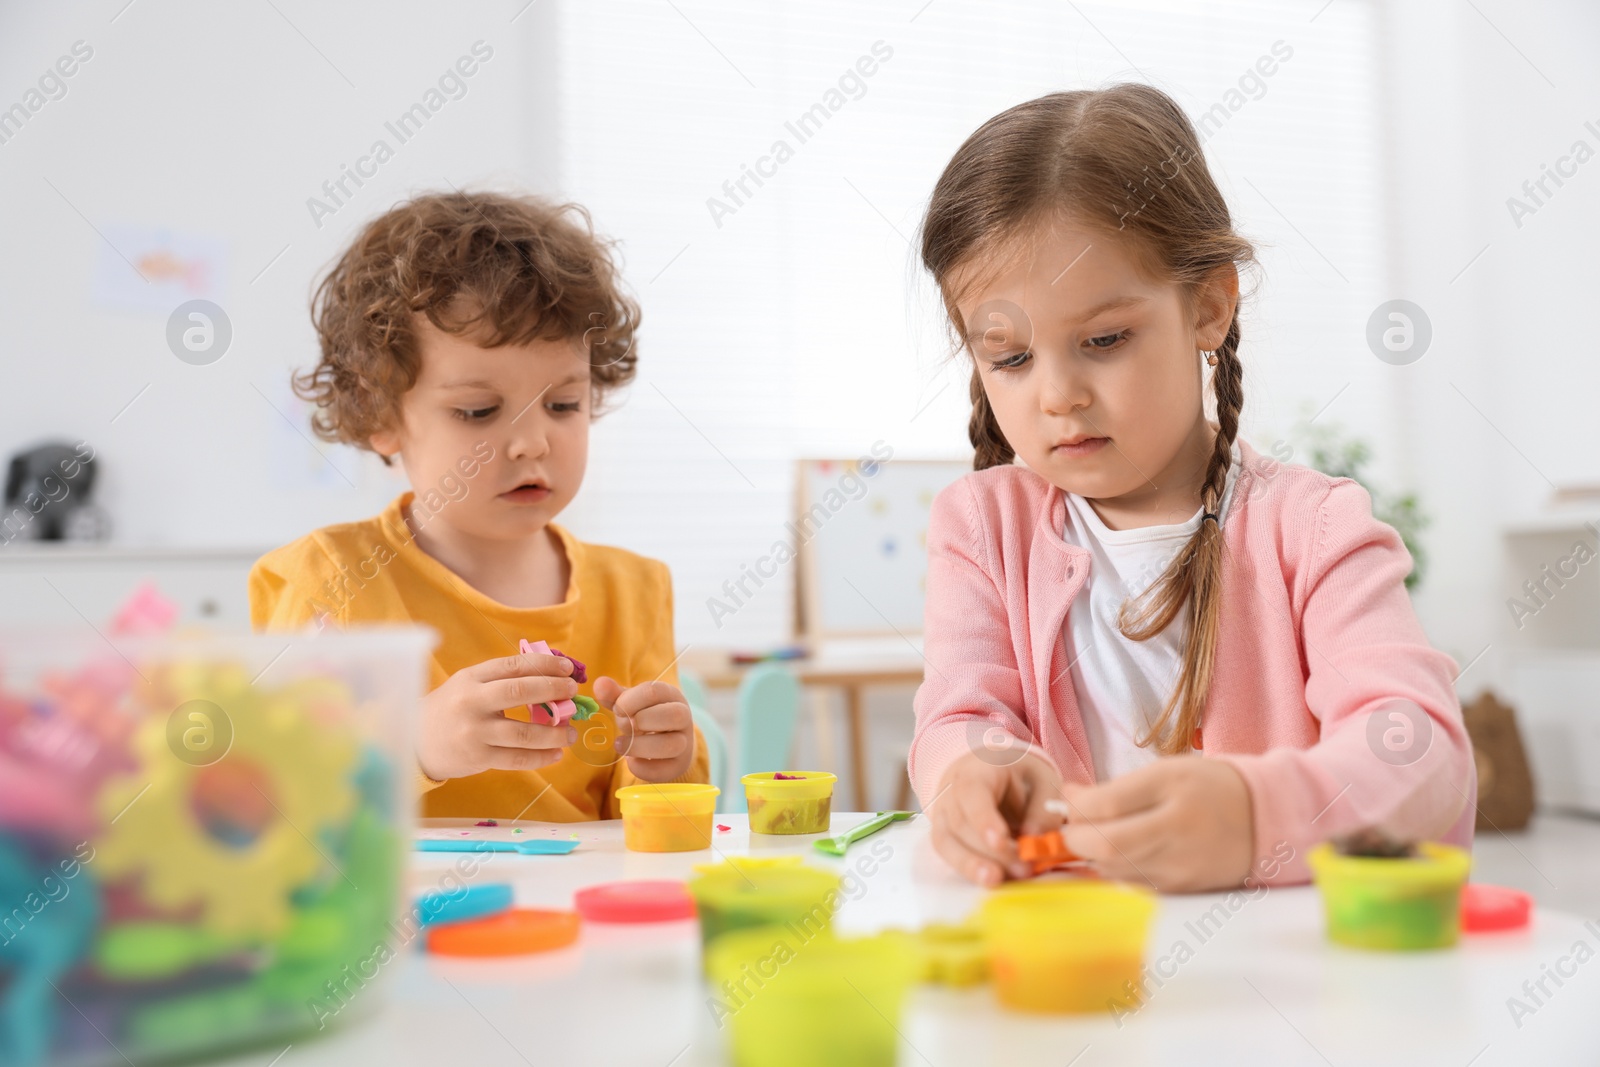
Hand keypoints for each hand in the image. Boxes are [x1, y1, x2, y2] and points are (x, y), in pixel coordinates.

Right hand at [417, 651, 578, 780]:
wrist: (414, 741)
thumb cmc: (450, 709)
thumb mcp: (468, 684)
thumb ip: (502, 679)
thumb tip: (551, 676)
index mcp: (472, 678)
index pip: (514, 665)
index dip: (545, 664)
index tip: (568, 668)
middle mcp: (472, 702)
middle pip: (521, 692)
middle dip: (554, 690)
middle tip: (573, 693)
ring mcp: (474, 731)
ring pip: (524, 732)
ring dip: (554, 733)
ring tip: (571, 733)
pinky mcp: (478, 757)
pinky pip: (516, 758)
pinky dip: (541, 757)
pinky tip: (556, 754)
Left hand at [593, 677, 695, 782]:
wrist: (666, 739)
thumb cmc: (645, 716)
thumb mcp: (631, 703)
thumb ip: (615, 694)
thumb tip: (600, 684)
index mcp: (671, 696)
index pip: (655, 691)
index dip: (630, 701)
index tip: (617, 709)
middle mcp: (684, 717)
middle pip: (674, 715)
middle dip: (642, 721)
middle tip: (624, 726)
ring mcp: (684, 743)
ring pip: (672, 745)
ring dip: (639, 746)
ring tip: (620, 745)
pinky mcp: (679, 766)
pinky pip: (665, 770)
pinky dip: (642, 768)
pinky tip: (631, 761)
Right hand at [927, 748, 1066, 886]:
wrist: (989, 771)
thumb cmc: (1017, 775)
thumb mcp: (1041, 780)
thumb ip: (1042, 809)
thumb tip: (1034, 839)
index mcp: (977, 770)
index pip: (972, 792)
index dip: (983, 818)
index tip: (1000, 841)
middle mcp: (952, 791)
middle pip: (962, 823)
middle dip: (990, 851)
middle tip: (1022, 869)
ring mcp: (943, 813)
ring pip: (947, 841)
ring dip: (972, 865)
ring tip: (997, 880)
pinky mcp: (943, 833)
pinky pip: (947, 853)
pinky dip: (966, 868)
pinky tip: (988, 878)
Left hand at [1059, 755, 1254, 892]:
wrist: (1264, 821)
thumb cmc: (1210, 788)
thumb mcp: (1167, 772)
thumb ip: (1117, 788)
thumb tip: (1069, 797)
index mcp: (1173, 800)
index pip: (1106, 807)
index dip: (1075, 805)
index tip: (1069, 795)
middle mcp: (1175, 840)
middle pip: (1102, 846)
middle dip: (1075, 836)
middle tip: (1075, 822)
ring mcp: (1178, 872)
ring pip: (1111, 870)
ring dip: (1092, 854)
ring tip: (1098, 833)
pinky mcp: (1179, 892)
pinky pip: (1130, 884)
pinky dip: (1114, 869)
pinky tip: (1120, 852)